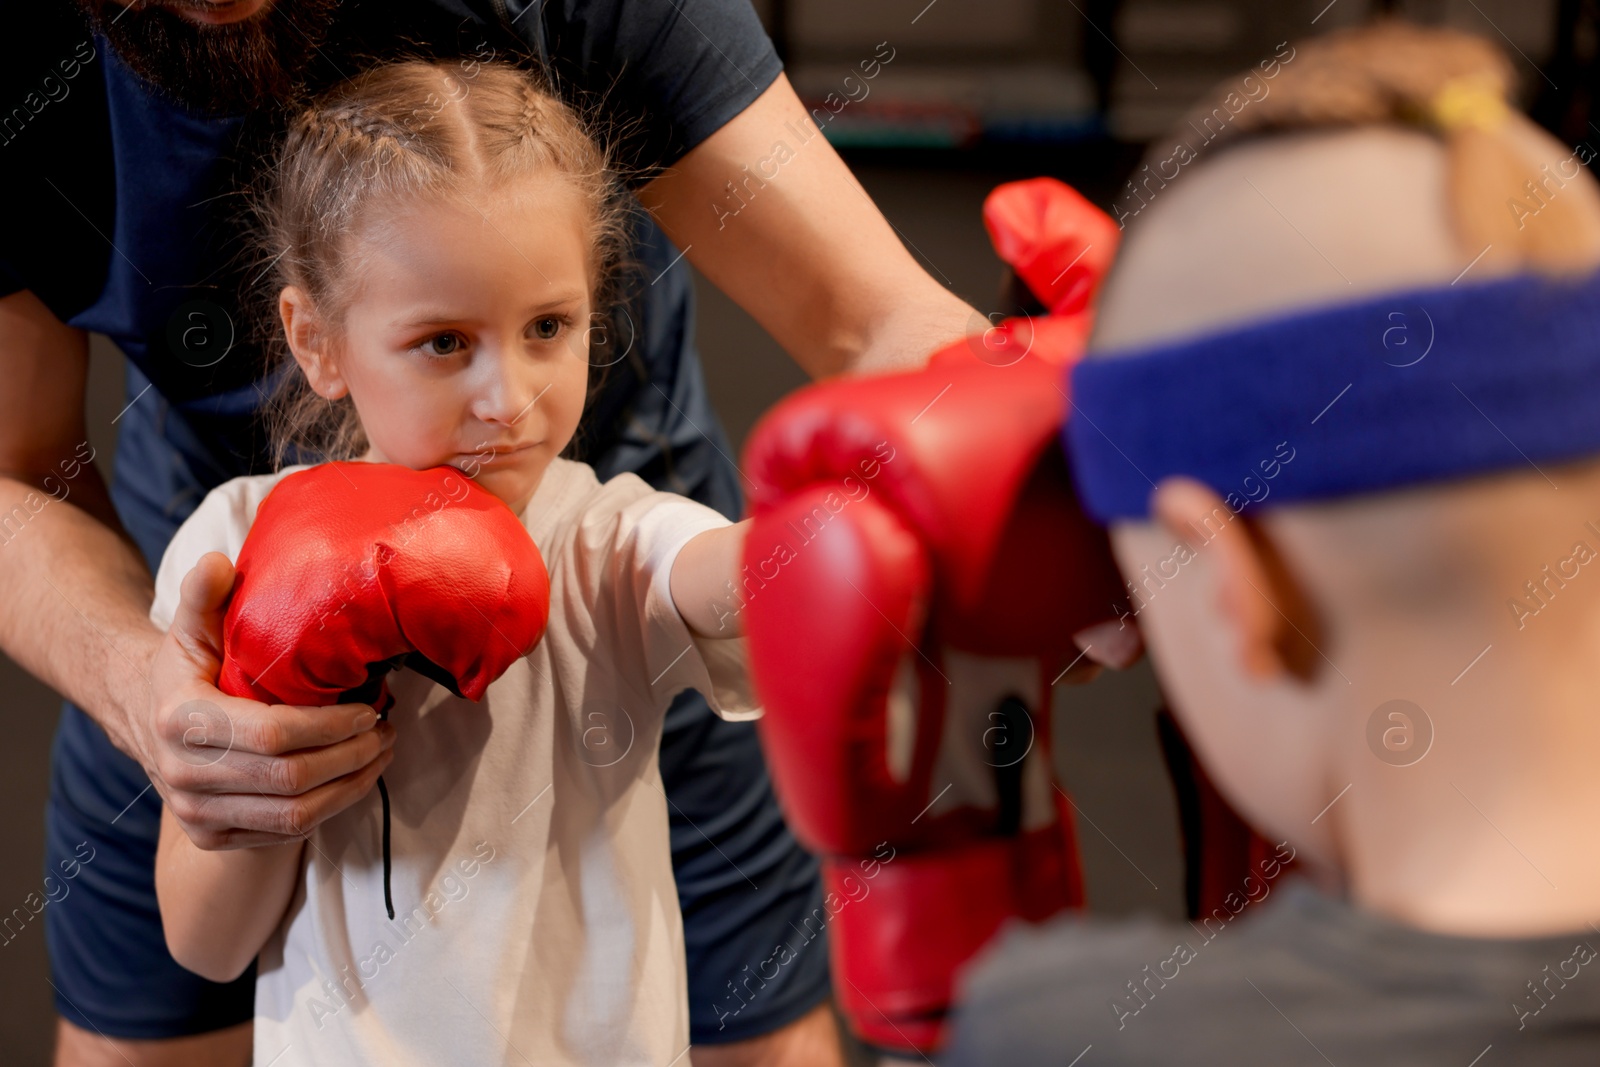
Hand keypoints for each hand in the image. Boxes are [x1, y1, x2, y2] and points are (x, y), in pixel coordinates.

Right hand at [142, 551, 394, 849]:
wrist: (149, 723)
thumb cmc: (189, 668)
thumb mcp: (192, 628)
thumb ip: (204, 595)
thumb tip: (218, 564)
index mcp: (180, 721)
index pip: (272, 734)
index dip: (330, 725)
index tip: (370, 707)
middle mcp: (183, 776)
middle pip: (291, 779)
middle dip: (352, 756)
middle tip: (387, 729)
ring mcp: (197, 814)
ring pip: (294, 816)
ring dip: (351, 786)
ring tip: (381, 752)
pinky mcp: (213, 838)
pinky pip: (286, 833)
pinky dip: (330, 808)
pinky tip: (354, 777)